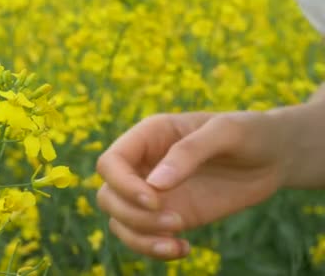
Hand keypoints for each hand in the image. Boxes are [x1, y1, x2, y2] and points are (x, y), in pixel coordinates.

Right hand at [96, 110, 296, 259]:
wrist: (274, 155)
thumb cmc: (249, 132)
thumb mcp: (226, 131)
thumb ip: (189, 152)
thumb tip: (155, 184)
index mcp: (148, 136)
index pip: (110, 163)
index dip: (122, 185)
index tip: (155, 200)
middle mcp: (143, 166)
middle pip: (107, 196)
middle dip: (132, 215)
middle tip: (175, 221)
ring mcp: (154, 194)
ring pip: (119, 221)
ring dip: (140, 238)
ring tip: (178, 240)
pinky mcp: (170, 216)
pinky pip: (144, 238)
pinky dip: (154, 250)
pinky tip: (184, 248)